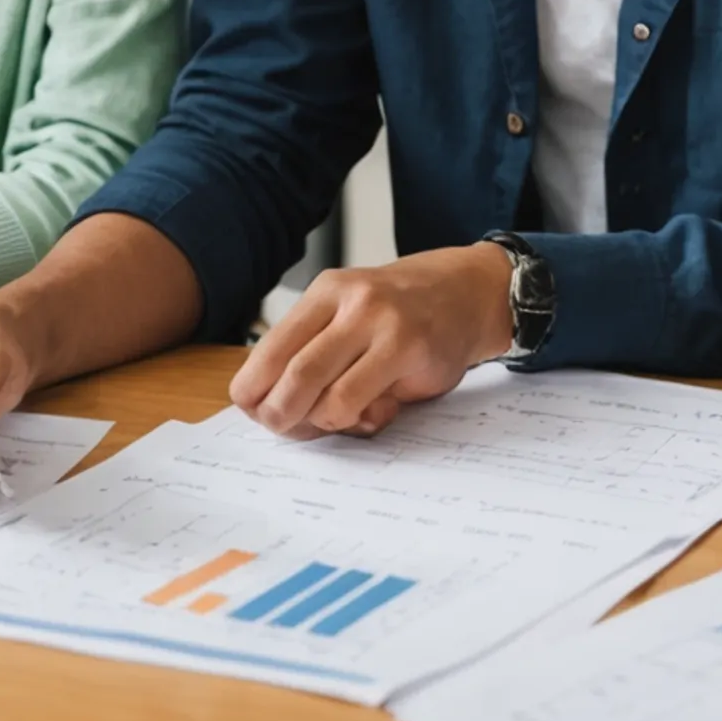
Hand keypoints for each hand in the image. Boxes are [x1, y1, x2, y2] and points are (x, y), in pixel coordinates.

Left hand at [227, 243, 511, 439]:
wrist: (468, 292)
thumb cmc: (403, 314)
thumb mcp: (352, 316)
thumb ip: (317, 354)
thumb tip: (270, 408)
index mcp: (325, 293)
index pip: (267, 350)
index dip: (253, 392)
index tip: (257, 412)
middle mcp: (349, 301)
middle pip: (290, 374)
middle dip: (279, 415)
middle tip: (284, 429)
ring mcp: (379, 322)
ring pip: (320, 391)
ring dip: (317, 422)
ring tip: (331, 420)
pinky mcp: (408, 348)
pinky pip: (357, 400)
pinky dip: (352, 419)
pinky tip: (369, 413)